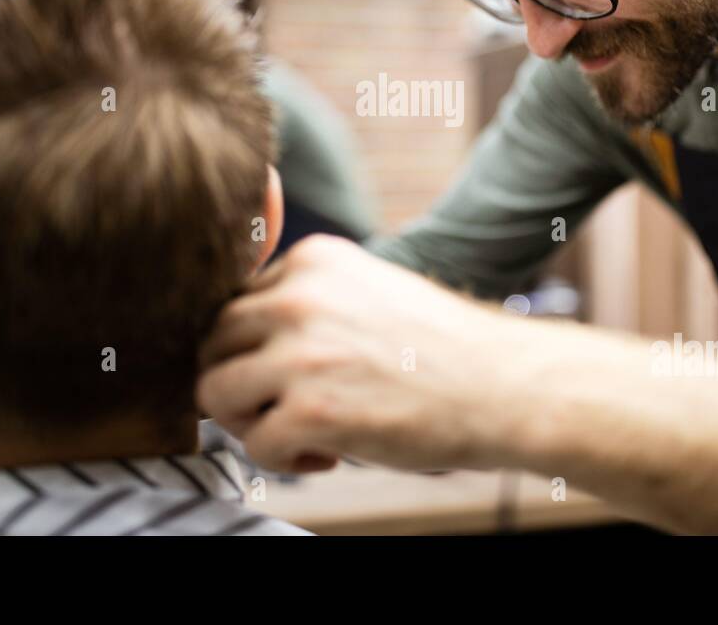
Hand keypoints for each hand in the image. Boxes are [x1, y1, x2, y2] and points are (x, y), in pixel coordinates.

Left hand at [197, 235, 542, 473]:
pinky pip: (254, 443)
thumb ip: (309, 302)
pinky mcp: (309, 411)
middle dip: (242, 383)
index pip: (236, 302)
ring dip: (250, 420)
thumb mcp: (369, 292)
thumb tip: (240, 344)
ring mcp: (300, 353)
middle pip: (211, 343)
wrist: (506, 386)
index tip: (294, 372)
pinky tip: (327, 453)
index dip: (256, 347)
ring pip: (214, 391)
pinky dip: (282, 459)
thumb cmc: (443, 349)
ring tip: (302, 431)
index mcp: (312, 259)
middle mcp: (297, 296)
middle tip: (286, 408)